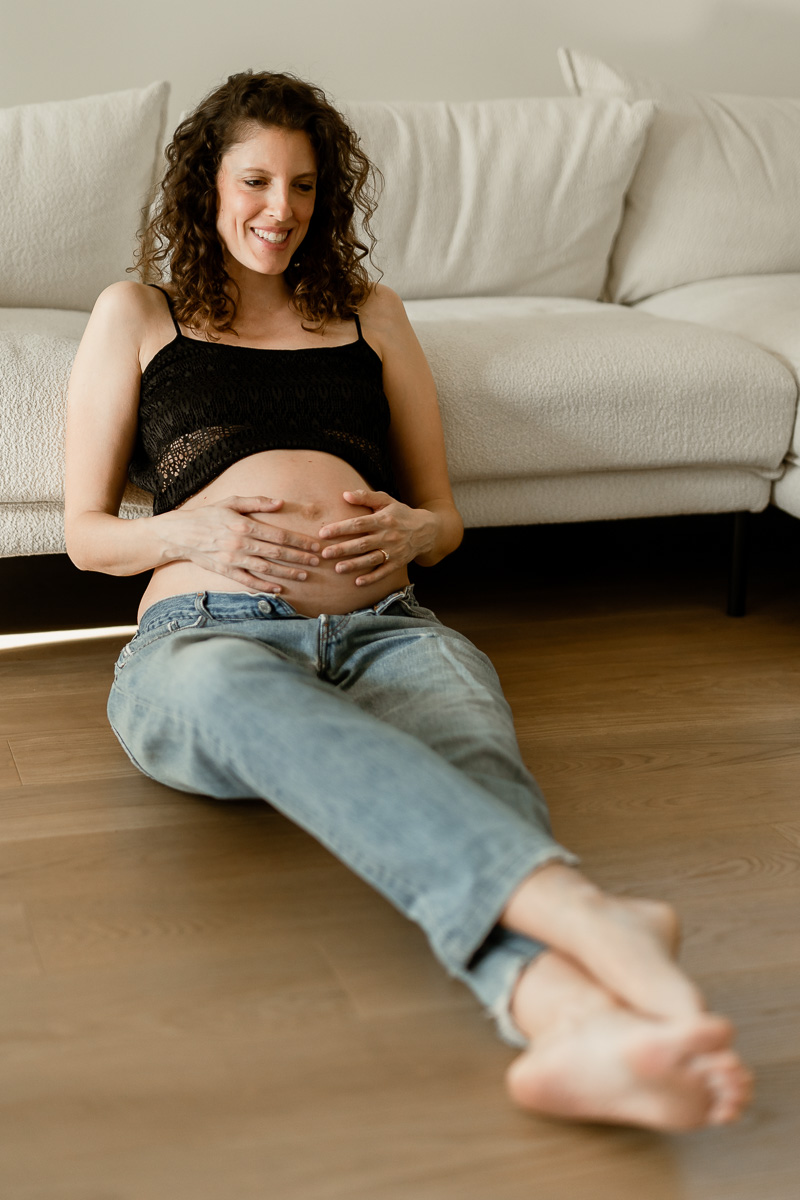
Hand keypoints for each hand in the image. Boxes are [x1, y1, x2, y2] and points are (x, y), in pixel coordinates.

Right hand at [156, 495, 320, 591]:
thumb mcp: (231, 502)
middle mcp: (240, 544)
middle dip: (299, 557)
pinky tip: (279, 589)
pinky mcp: (226, 571)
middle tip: (316, 561)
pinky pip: (249, 581)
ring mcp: (233, 560)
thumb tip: (280, 502)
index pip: (279, 535)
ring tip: (305, 575)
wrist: (180, 534)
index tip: (314, 545)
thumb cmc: (208, 515)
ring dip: (287, 573)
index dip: (299, 541)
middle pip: (277, 553)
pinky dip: (265, 586)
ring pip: (266, 569)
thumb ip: (257, 502)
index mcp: (244, 526)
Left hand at [318, 489, 436, 585]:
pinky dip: (371, 578)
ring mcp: (393, 551)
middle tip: (324, 553)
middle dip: (342, 549)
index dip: (340, 529)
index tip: (323, 533)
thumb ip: (366, 497)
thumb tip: (345, 494)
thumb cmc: (400, 513)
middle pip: (361, 544)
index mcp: (383, 520)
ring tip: (337, 568)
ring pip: (370, 559)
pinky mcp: (397, 563)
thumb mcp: (386, 500)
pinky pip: (383, 572)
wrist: (426, 530)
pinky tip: (357, 582)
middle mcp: (388, 536)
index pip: (358, 524)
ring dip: (354, 565)